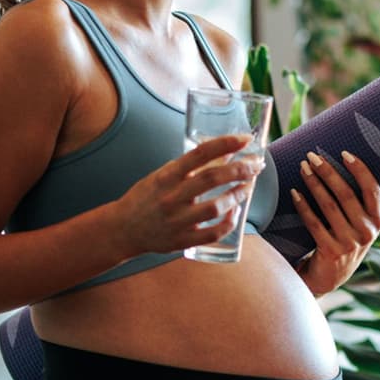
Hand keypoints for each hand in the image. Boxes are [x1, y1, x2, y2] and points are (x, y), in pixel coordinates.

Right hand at [108, 133, 261, 257]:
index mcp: (166, 176)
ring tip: (249, 186)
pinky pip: (212, 233)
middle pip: (213, 178)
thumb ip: (190, 167)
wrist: (122, 229)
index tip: (245, 139)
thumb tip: (225, 153)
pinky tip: (235, 213)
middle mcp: (171, 197)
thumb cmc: (145, 198)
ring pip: (216, 206)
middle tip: (256, 164)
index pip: (200, 154)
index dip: (226, 144)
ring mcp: (177, 220)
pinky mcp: (181, 240)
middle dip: (241, 169)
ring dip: (238, 195)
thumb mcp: (162, 176)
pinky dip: (228, 223)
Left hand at [291, 150, 379, 295]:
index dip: (360, 170)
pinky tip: (294, 192)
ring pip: (329, 205)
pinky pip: (314, 222)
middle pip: (346, 194)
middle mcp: (367, 232)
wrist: (328, 278)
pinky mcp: (330, 251)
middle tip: (313, 156)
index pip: (372, 190)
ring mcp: (349, 243)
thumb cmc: (346, 244)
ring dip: (314, 183)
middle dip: (328, 172)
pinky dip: (303, 205)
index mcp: (378, 222)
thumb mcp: (367, 229)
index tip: (344, 153)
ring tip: (303, 168)